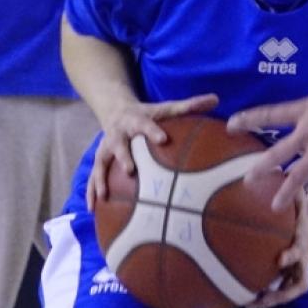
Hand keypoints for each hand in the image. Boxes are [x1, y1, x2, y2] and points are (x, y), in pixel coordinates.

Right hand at [86, 93, 218, 209]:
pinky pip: (94, 176)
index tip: (163, 139)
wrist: (116, 110)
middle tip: (129, 171)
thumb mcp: (165, 107)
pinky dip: (91, 192)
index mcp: (136, 120)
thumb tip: (216, 98)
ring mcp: (106, 147)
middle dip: (123, 157)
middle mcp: (118, 134)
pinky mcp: (100, 160)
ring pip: (101, 163)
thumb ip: (190, 105)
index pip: (146, 124)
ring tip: (103, 196)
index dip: (153, 131)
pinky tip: (93, 209)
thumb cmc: (147, 113)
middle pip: (119, 144)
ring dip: (100, 179)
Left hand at [228, 30, 307, 212]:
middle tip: (246, 179)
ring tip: (274, 205)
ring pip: (296, 175)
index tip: (232, 123)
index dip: (250, 119)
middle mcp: (307, 134)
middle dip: (262, 167)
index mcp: (307, 112)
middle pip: (278, 152)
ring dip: (284, 191)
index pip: (272, 115)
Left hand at [246, 193, 307, 307]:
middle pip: (298, 283)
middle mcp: (304, 258)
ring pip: (290, 290)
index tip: (279, 259)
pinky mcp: (294, 270)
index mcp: (305, 241)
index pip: (300, 250)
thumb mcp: (303, 195)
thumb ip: (292, 189)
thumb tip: (276, 169)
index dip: (292, 256)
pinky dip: (267, 293)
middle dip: (280, 293)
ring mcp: (300, 267)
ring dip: (271, 299)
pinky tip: (245, 295)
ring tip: (248, 304)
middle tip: (260, 297)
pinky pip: (282, 286)